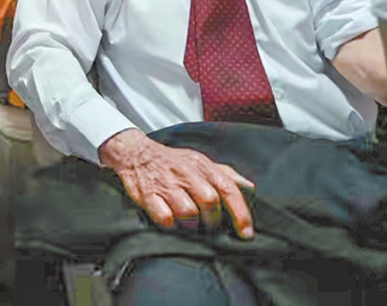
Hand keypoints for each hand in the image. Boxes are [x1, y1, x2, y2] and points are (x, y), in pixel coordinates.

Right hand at [98, 129, 254, 238]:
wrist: (136, 153)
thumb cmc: (173, 161)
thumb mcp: (200, 161)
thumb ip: (226, 174)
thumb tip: (249, 188)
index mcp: (202, 166)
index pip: (228, 189)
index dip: (240, 213)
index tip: (246, 233)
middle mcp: (185, 173)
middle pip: (209, 201)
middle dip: (213, 220)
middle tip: (209, 226)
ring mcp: (166, 184)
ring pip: (188, 212)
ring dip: (192, 224)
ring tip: (188, 224)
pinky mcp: (147, 196)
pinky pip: (165, 218)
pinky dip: (171, 224)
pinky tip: (171, 221)